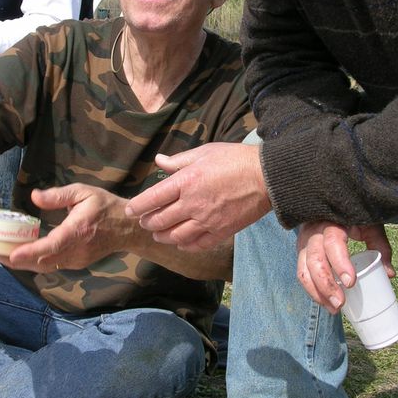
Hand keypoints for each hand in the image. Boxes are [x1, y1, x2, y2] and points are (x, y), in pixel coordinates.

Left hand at [6, 184, 130, 271]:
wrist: (127, 229)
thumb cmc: (105, 206)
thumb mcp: (84, 192)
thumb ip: (58, 195)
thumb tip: (35, 196)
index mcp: (79, 230)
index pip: (52, 245)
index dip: (31, 251)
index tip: (11, 254)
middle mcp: (77, 249)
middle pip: (43, 260)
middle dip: (17, 260)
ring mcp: (77, 260)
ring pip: (45, 266)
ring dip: (23, 263)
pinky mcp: (76, 264)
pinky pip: (51, 266)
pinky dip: (34, 263)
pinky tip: (19, 256)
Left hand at [124, 142, 271, 250]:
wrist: (266, 177)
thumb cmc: (234, 160)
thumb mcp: (204, 152)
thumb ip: (179, 161)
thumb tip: (159, 160)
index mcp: (186, 182)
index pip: (152, 199)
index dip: (137, 207)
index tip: (130, 210)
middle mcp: (193, 204)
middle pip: (160, 220)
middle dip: (148, 222)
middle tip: (144, 221)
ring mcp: (207, 221)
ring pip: (175, 236)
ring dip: (163, 236)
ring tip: (158, 234)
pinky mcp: (221, 231)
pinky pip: (197, 244)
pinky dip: (185, 245)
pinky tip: (180, 242)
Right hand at [296, 222, 394, 312]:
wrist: (329, 205)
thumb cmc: (354, 217)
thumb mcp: (369, 226)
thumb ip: (380, 246)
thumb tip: (390, 274)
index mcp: (332, 221)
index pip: (333, 242)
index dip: (340, 263)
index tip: (351, 282)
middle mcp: (313, 231)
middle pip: (315, 259)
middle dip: (326, 284)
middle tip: (341, 303)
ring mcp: (304, 242)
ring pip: (303, 270)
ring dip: (317, 292)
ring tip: (334, 309)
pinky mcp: (301, 252)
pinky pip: (302, 274)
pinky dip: (312, 290)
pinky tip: (324, 302)